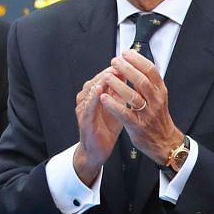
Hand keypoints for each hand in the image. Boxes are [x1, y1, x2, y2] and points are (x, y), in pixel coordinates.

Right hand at [71, 69, 121, 185]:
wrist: (98, 149)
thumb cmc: (106, 127)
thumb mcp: (116, 106)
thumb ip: (120, 92)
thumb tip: (129, 77)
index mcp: (95, 94)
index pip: (103, 76)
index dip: (114, 69)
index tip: (125, 63)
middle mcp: (87, 98)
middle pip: (96, 80)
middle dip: (108, 72)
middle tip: (119, 65)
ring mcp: (84, 108)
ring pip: (90, 90)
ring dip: (100, 81)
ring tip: (110, 74)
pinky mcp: (84, 119)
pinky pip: (88, 107)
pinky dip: (93, 98)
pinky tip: (99, 92)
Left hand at [99, 48, 183, 163]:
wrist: (165, 142)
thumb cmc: (157, 117)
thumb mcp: (157, 97)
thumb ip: (147, 82)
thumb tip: (135, 62)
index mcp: (160, 91)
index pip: (151, 71)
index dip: (138, 60)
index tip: (126, 53)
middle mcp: (155, 101)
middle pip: (142, 81)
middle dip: (127, 69)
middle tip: (115, 61)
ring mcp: (147, 114)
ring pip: (133, 97)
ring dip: (119, 85)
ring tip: (107, 77)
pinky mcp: (138, 126)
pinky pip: (125, 114)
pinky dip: (114, 105)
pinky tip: (104, 97)